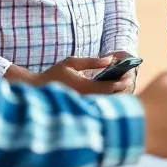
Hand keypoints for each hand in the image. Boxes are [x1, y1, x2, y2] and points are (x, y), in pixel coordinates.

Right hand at [5, 57, 127, 94]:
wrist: (38, 89)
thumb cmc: (54, 74)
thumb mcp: (72, 62)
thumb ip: (92, 61)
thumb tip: (110, 59)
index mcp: (83, 86)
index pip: (107, 87)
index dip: (119, 83)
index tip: (127, 77)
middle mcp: (85, 98)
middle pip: (109, 97)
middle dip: (121, 89)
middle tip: (128, 82)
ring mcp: (83, 104)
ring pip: (104, 102)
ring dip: (115, 94)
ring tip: (122, 86)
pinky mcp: (80, 107)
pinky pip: (97, 104)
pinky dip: (106, 98)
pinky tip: (110, 91)